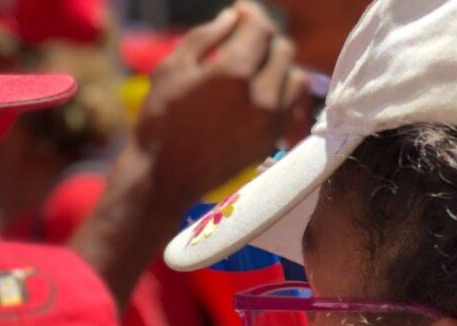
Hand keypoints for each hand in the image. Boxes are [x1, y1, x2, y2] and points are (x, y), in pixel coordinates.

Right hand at [131, 1, 313, 206]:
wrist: (164, 177)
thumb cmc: (160, 120)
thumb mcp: (172, 68)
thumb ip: (206, 37)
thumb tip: (232, 18)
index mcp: (234, 74)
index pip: (261, 29)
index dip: (251, 14)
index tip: (239, 12)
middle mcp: (261, 97)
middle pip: (283, 50)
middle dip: (265, 40)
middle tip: (244, 42)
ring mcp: (270, 122)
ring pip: (296, 78)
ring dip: (280, 67)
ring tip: (256, 69)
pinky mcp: (270, 141)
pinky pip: (293, 108)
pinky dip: (284, 95)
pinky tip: (264, 94)